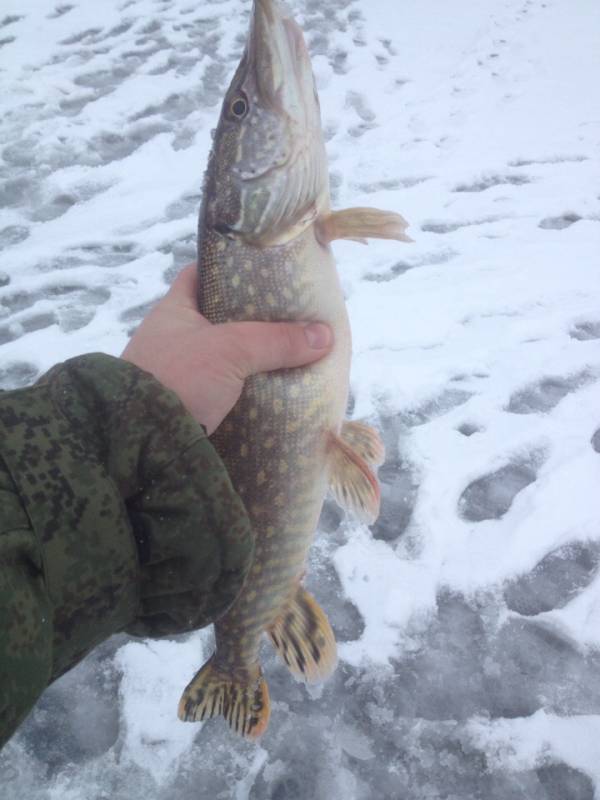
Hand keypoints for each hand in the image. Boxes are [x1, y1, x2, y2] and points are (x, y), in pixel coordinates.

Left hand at [122, 264, 332, 433]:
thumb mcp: (231, 350)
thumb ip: (277, 341)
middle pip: (218, 317)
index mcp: (172, 310)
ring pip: (222, 356)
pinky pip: (222, 388)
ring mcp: (177, 372)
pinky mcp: (186, 404)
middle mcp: (172, 337)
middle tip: (289, 316)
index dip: (230, 268)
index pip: (200, 275)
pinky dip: (244, 387)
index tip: (262, 271)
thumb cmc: (179, 377)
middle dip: (251, 318)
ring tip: (288, 352)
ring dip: (250, 357)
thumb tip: (325, 335)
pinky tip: (270, 389)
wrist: (142, 441)